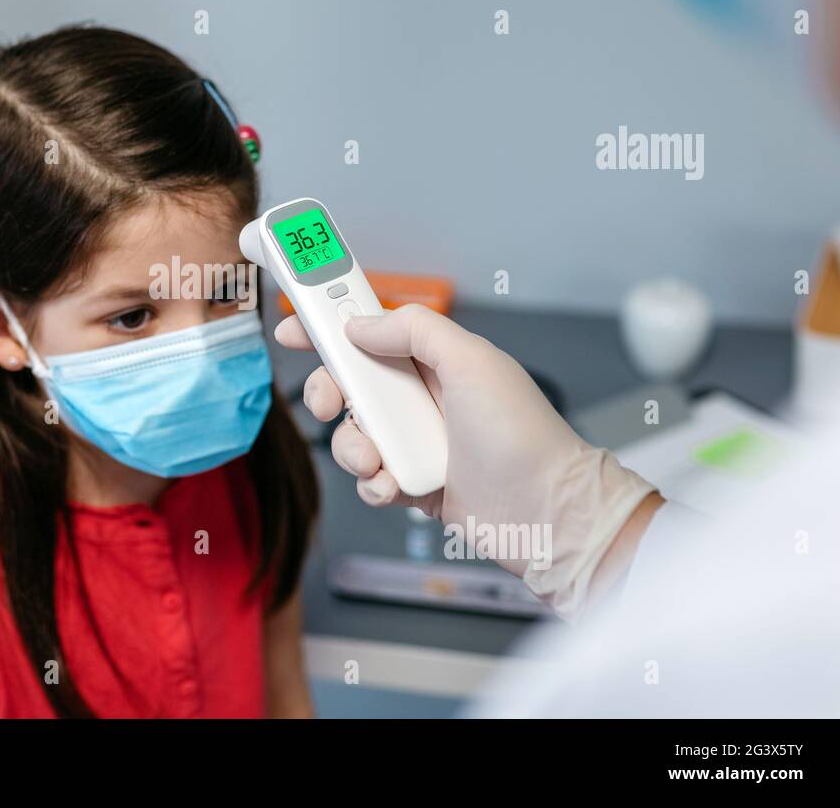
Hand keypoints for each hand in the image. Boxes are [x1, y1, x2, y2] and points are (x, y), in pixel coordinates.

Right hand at [275, 304, 658, 617]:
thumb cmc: (521, 437)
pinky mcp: (413, 484)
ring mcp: (416, 443)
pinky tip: (397, 487)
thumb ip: (415, 329)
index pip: (370, 332)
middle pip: (347, 385)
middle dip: (328, 394)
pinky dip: (375, 485)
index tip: (294, 326)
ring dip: (353, 449)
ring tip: (379, 462)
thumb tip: (361, 324)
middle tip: (331, 404)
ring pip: (351, 436)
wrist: (545, 514)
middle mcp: (421, 398)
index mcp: (434, 360)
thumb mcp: (471, 361)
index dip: (329, 327)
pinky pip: (369, 480)